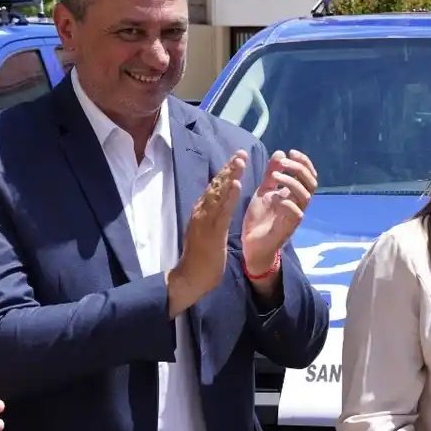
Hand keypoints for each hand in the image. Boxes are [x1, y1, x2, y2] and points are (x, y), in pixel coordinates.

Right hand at [168, 154, 245, 314]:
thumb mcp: (207, 232)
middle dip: (228, 168)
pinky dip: (229, 196)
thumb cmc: (200, 258)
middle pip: (216, 186)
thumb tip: (217, 207)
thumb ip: (211, 219)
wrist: (190, 277)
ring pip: (218, 194)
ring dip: (230, 176)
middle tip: (240, 153)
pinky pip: (222, 211)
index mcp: (201, 213)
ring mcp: (205, 221)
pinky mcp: (211, 232)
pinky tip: (237, 184)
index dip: (225, 173)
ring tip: (240, 161)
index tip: (236, 159)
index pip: (214, 189)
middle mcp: (201, 212)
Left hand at [243, 149, 317, 274]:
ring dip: (292, 183)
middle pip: (311, 183)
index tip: (290, 151)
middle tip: (285, 162)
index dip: (303, 162)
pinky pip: (297, 213)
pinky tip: (276, 197)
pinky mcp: (289, 227)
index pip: (308, 175)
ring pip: (306, 196)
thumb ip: (271, 174)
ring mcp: (295, 215)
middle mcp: (298, 204)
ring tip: (275, 177)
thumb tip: (280, 152)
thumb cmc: (260, 218)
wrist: (251, 243)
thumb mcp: (264, 190)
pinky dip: (288, 203)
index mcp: (294, 194)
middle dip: (300, 169)